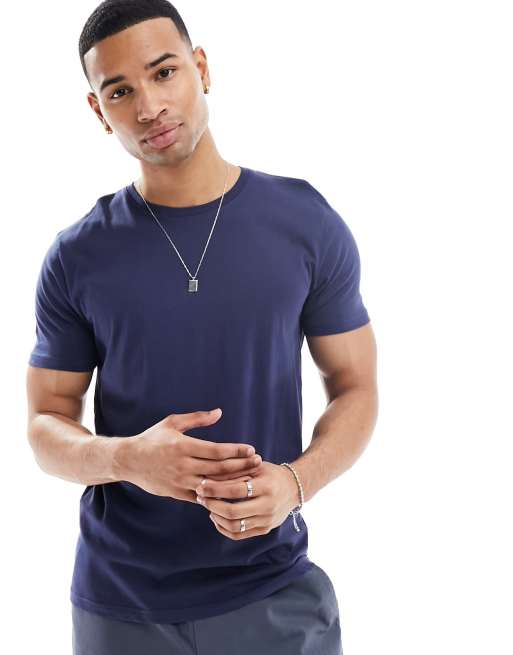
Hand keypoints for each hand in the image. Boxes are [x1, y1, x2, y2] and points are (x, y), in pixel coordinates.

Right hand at [118, 408, 262, 502]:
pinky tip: (232, 494)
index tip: (252, 449)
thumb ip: (197, 419)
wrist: (129, 461)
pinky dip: (217, 496)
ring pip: (213, 485)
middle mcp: (184, 465)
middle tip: (259, 463)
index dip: (236, 451)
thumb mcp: (172, 423)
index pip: (217, 451)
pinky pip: (202, 497)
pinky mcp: (178, 493)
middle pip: (219, 469)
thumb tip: (219, 413)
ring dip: (233, 483)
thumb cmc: (152, 438)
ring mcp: (181, 482)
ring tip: (251, 479)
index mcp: (184, 446)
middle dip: (242, 466)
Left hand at [194, 461, 299, 538]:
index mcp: (266, 486)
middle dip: (212, 504)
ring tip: (208, 506)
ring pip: (235, 526)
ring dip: (216, 517)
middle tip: (200, 497)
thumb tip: (207, 477)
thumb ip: (233, 471)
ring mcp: (267, 520)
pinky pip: (239, 534)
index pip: (235, 490)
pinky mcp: (265, 530)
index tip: (201, 485)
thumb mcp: (255, 466)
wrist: (294, 488)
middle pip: (233, 512)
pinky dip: (223, 528)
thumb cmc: (271, 474)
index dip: (215, 489)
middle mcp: (268, 505)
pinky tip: (216, 517)